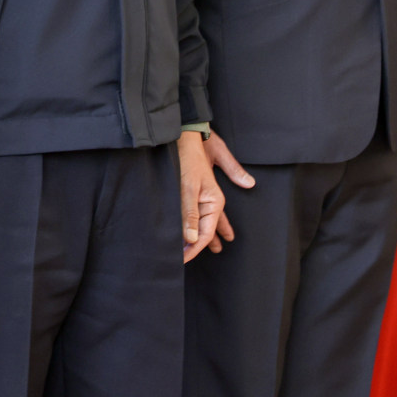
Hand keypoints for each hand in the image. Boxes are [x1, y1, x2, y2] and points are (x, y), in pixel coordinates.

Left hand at [177, 130, 226, 259]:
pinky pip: (194, 214)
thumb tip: (195, 239)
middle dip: (198, 246)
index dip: (194, 249)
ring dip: (197, 238)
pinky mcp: (194, 192)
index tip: (181, 260)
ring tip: (193, 251)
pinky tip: (186, 230)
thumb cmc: (190, 158)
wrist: (186, 135)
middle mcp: (211, 202)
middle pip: (207, 231)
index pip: (206, 234)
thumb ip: (191, 212)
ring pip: (203, 224)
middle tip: (186, 261)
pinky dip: (190, 225)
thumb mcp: (189, 186)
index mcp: (215, 203)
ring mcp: (203, 197)